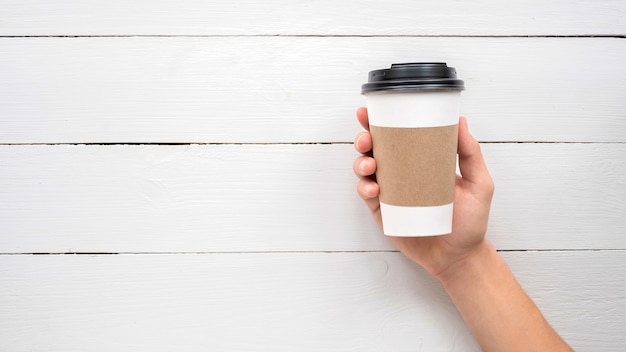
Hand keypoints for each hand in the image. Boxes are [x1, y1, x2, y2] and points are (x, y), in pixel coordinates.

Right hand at [353, 107, 494, 278]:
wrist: (460, 257)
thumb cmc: (471, 221)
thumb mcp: (479, 183)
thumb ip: (470, 153)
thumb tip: (461, 121)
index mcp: (421, 161)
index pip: (397, 136)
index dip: (379, 123)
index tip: (368, 112)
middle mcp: (402, 174)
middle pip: (375, 150)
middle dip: (364, 139)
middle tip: (366, 139)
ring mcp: (391, 193)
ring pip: (366, 171)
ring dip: (360, 163)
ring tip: (369, 165)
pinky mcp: (384, 213)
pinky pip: (367, 196)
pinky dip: (365, 188)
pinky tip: (373, 188)